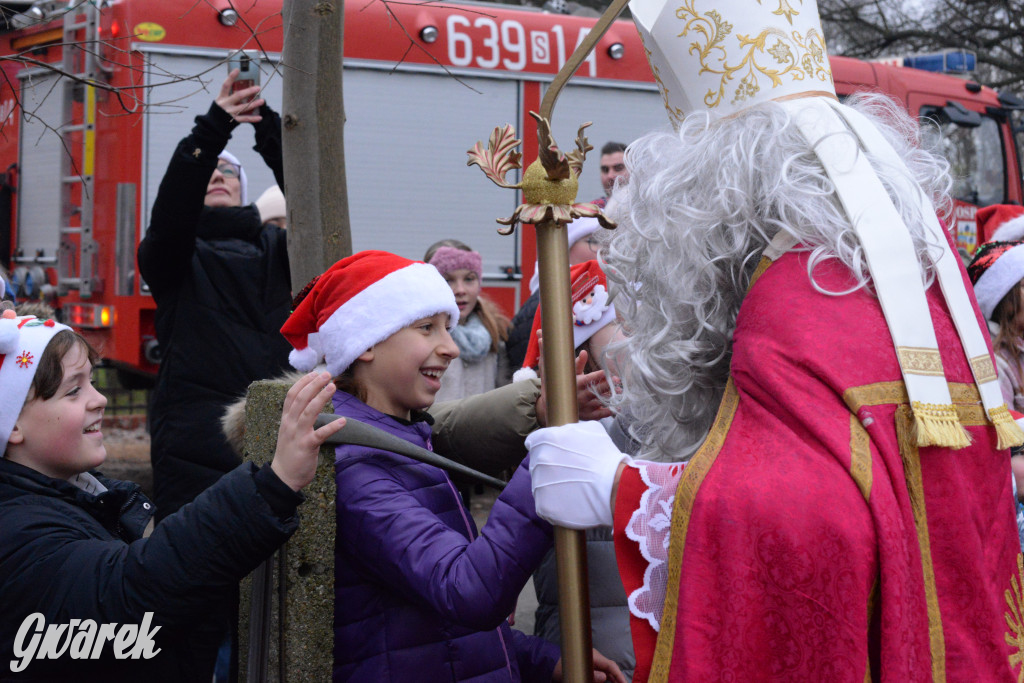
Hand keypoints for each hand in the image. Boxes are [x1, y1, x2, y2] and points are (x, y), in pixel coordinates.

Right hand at [216, 68, 263, 123]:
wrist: (213, 125)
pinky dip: (252, 119)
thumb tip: (244, 88)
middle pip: (238, 96)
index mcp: (221, 97)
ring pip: (243, 107)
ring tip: (262, 100)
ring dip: (254, 104)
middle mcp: (225, 104)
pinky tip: (260, 117)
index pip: (225, 85)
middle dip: (249, 91)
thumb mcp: (222, 101)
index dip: (231, 77)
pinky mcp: (233, 121)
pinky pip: (245, 119)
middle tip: (258, 88)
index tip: (238, 69)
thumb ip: (230, 95)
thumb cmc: (220, 110)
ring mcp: (229, 113)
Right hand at [270, 371, 344, 490]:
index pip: (292, 395)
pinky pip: (321, 434)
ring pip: (309, 412)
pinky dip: (332, 426)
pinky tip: (343, 421)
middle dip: (314, 385)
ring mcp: (298, 435)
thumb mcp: (289, 431)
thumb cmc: (290, 453)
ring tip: (333, 387)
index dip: (303, 383)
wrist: (283, 477)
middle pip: (301, 399)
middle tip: (327, 374)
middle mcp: (290, 424)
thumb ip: (297, 418)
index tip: (314, 373)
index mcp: (286, 420)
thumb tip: (309, 403)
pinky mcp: (307, 447)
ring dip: (321, 398)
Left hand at [527, 421, 629, 528]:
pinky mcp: (543, 506)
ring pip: (541, 485)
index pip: (534, 442)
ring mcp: (538, 485)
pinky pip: (545, 503)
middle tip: (570, 472)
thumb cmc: (604, 456)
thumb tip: (561, 432)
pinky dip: (556, 503)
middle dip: (550, 467)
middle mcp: (537, 462)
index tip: (558, 454)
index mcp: (544, 440)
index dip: (546, 447)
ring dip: (552, 485)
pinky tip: (572, 500)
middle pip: (537, 464)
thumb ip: (568, 429)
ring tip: (573, 487)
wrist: (614, 487)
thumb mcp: (589, 429)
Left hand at [551, 648, 627, 682]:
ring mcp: (591, 661)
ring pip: (606, 670)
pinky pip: (599, 671)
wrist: (551, 664)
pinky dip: (605, 678)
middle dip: (617, 678)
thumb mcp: (576, 673)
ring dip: (612, 678)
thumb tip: (604, 676)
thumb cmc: (562, 668)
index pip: (611, 666)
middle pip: (610, 668)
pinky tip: (608, 682)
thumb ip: (592, 675)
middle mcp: (594, 657)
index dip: (620, 676)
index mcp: (593, 657)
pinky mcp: (588, 665)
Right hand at [574, 350, 613, 421]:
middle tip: (617, 380)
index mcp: (577, 384)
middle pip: (596, 390)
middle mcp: (580, 396)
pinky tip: (616, 408)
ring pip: (600, 401)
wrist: (560, 404)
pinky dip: (608, 412)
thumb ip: (579, 363)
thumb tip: (584, 352)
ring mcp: (584, 406)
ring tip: (620, 393)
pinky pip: (599, 415)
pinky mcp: (587, 415)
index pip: (589, 379)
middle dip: (608, 385)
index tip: (607, 372)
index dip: (599, 375)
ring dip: (611, 397)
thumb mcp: (573, 374)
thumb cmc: (570, 385)